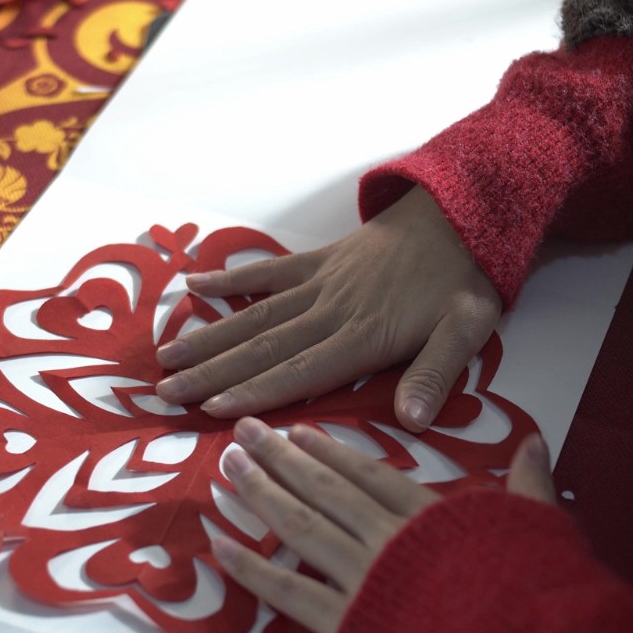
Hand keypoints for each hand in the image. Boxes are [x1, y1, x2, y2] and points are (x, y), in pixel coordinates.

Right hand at [155, 187, 500, 431]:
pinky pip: (267, 272)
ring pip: (255, 315)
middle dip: (212, 372)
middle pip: (263, 347)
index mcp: (365, 335)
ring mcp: (319, 283)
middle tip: (166, 392)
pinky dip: (229, 280)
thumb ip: (435, 375)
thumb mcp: (467, 331)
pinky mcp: (318, 260)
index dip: (256, 391)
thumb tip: (412, 420)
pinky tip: (192, 285)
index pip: (301, 371)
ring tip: (166, 356)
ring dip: (209, 337)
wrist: (464, 212)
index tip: (212, 409)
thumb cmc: (465, 281)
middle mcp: (331, 310)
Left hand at [211, 417, 554, 632]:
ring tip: (228, 469)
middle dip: (279, 458)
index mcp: (429, 513)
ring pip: (300, 527)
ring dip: (260, 495)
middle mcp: (386, 537)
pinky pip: (288, 592)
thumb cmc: (538, 588)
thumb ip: (527, 481)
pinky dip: (252, 569)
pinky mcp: (348, 624)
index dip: (328, 451)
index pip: (367, 473)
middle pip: (323, 491)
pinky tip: (220, 545)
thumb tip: (535, 439)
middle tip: (243, 433)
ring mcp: (363, 578)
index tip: (296, 431)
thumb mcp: (537, 523)